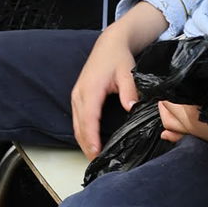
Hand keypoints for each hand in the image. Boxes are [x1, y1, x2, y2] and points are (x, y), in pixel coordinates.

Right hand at [69, 3, 167, 156]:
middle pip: (79, 127)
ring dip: (83, 142)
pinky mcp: (78, 97)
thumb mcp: (127, 72)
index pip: (89, 119)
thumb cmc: (118, 57)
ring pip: (76, 125)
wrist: (109, 43)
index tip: (96, 153)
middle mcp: (79, 94)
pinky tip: (91, 143)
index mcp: (91, 89)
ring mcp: (77, 96)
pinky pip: (77, 120)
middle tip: (97, 163)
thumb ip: (129, 90)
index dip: (92, 139)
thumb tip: (131, 107)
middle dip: (86, 146)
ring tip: (93, 157)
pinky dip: (82, 133)